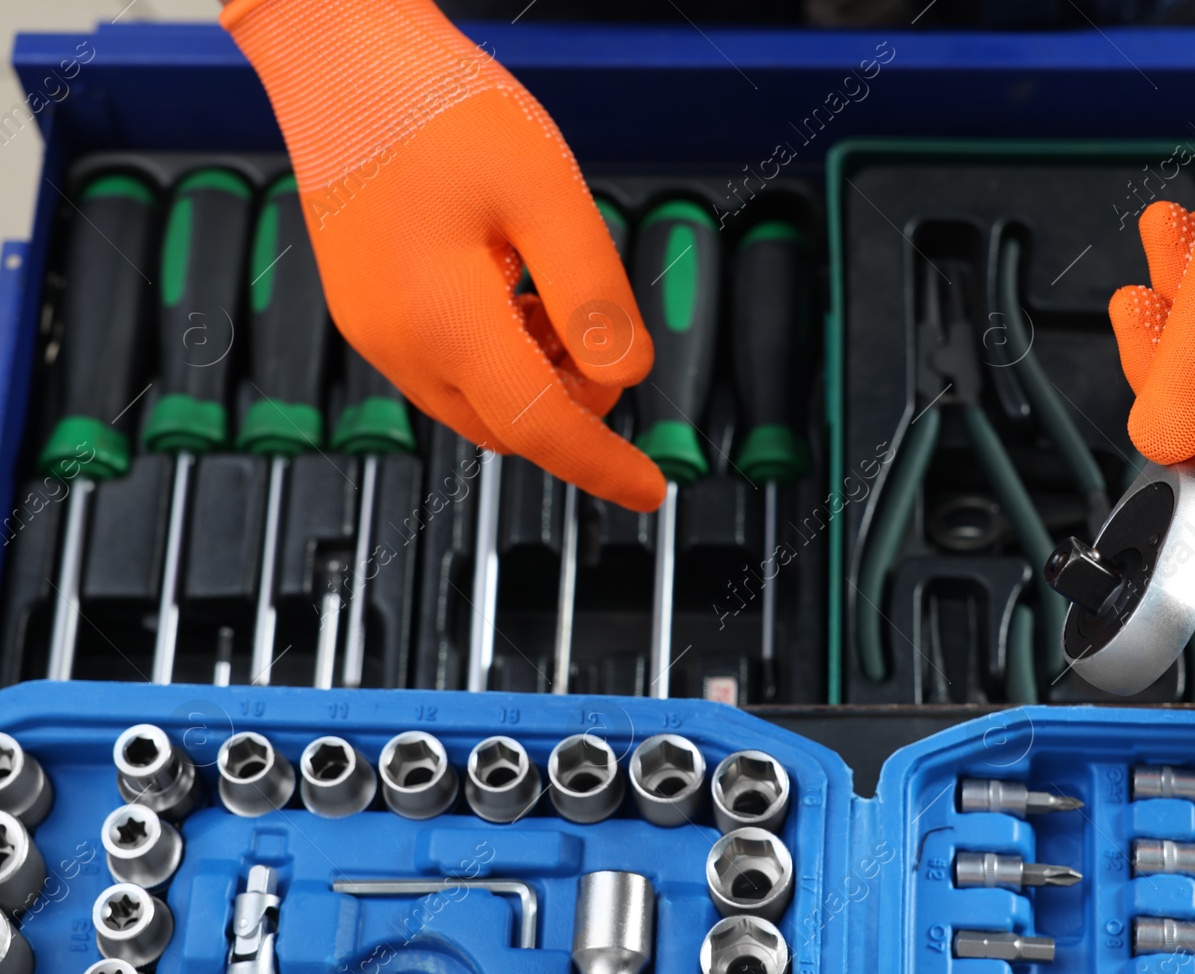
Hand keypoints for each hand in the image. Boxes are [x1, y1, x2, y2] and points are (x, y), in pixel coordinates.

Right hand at [223, 0, 663, 510]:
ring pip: (479, 404)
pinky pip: (447, 370)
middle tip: (601, 332)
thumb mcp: (546, 195)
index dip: (604, 464)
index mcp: (443, 321)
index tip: (648, 488)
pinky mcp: (368, 314)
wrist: (339, 56)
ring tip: (554, 293)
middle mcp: (398, 344)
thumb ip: (591, 294)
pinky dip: (498, 357)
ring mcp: (374, 332)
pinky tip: (516, 291)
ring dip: (535, 379)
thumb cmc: (432, 107)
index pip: (542, 430)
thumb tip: (625, 375)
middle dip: (572, 404)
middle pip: (511, 428)